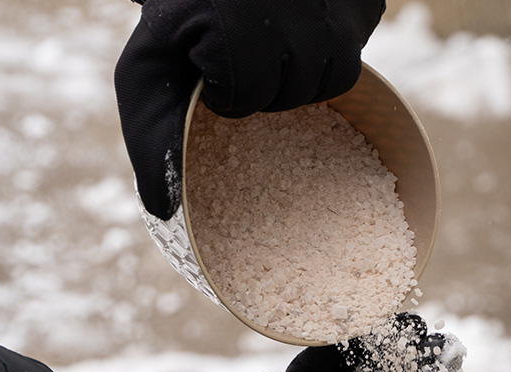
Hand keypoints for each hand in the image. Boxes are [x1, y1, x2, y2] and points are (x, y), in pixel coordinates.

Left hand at [115, 0, 386, 219]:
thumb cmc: (179, 24)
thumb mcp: (147, 74)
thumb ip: (152, 138)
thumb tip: (165, 211)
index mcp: (234, 22)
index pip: (249, 95)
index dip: (228, 96)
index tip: (209, 70)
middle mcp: (291, 2)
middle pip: (298, 89)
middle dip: (268, 87)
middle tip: (243, 58)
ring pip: (338, 74)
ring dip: (305, 75)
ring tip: (274, 51)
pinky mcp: (363, 0)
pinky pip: (360, 49)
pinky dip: (335, 50)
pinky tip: (304, 33)